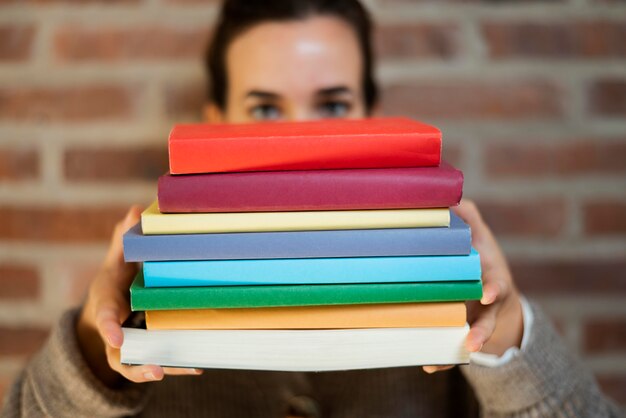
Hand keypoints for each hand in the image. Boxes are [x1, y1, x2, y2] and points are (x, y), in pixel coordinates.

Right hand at [76, 206, 202, 385]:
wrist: (107, 311)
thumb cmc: (116, 282)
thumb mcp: (115, 262)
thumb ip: (123, 240)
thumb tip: (135, 211)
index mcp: (106, 304)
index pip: (105, 316)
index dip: (110, 327)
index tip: (117, 338)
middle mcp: (114, 331)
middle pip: (118, 354)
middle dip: (134, 364)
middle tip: (154, 368)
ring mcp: (129, 346)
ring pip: (137, 366)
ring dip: (160, 370)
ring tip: (188, 368)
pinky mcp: (146, 352)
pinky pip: (158, 362)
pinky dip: (176, 366)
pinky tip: (199, 364)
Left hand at [423, 199, 523, 373]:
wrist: (492, 294)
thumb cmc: (478, 259)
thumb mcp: (479, 237)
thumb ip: (468, 217)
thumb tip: (451, 194)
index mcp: (490, 278)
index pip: (495, 285)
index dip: (492, 289)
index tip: (487, 293)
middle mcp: (486, 302)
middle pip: (488, 319)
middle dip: (482, 328)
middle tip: (472, 338)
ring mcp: (476, 320)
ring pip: (473, 337)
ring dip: (466, 345)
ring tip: (458, 353)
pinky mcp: (463, 332)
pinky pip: (453, 350)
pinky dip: (443, 359)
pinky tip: (427, 364)